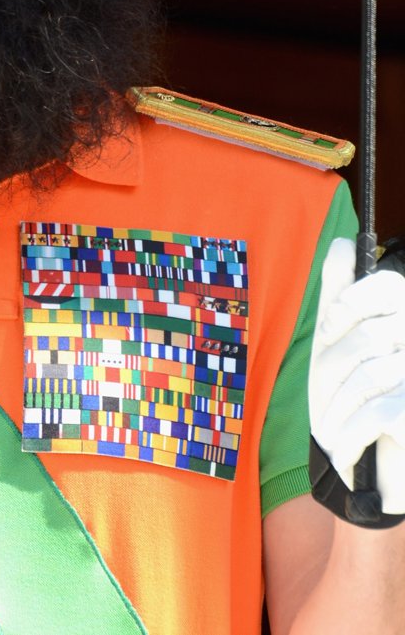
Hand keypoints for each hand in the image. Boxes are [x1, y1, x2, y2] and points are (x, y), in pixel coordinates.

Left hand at [309, 236, 404, 512]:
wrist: (373, 477)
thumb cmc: (355, 401)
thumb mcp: (339, 343)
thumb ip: (341, 291)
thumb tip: (344, 242)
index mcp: (402, 321)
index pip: (389, 286)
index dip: (351, 300)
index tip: (328, 326)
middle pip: (366, 338)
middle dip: (331, 372)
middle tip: (324, 399)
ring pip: (366, 377)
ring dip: (336, 412)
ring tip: (331, 433)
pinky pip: (375, 415)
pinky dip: (348, 437)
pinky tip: (344, 452)